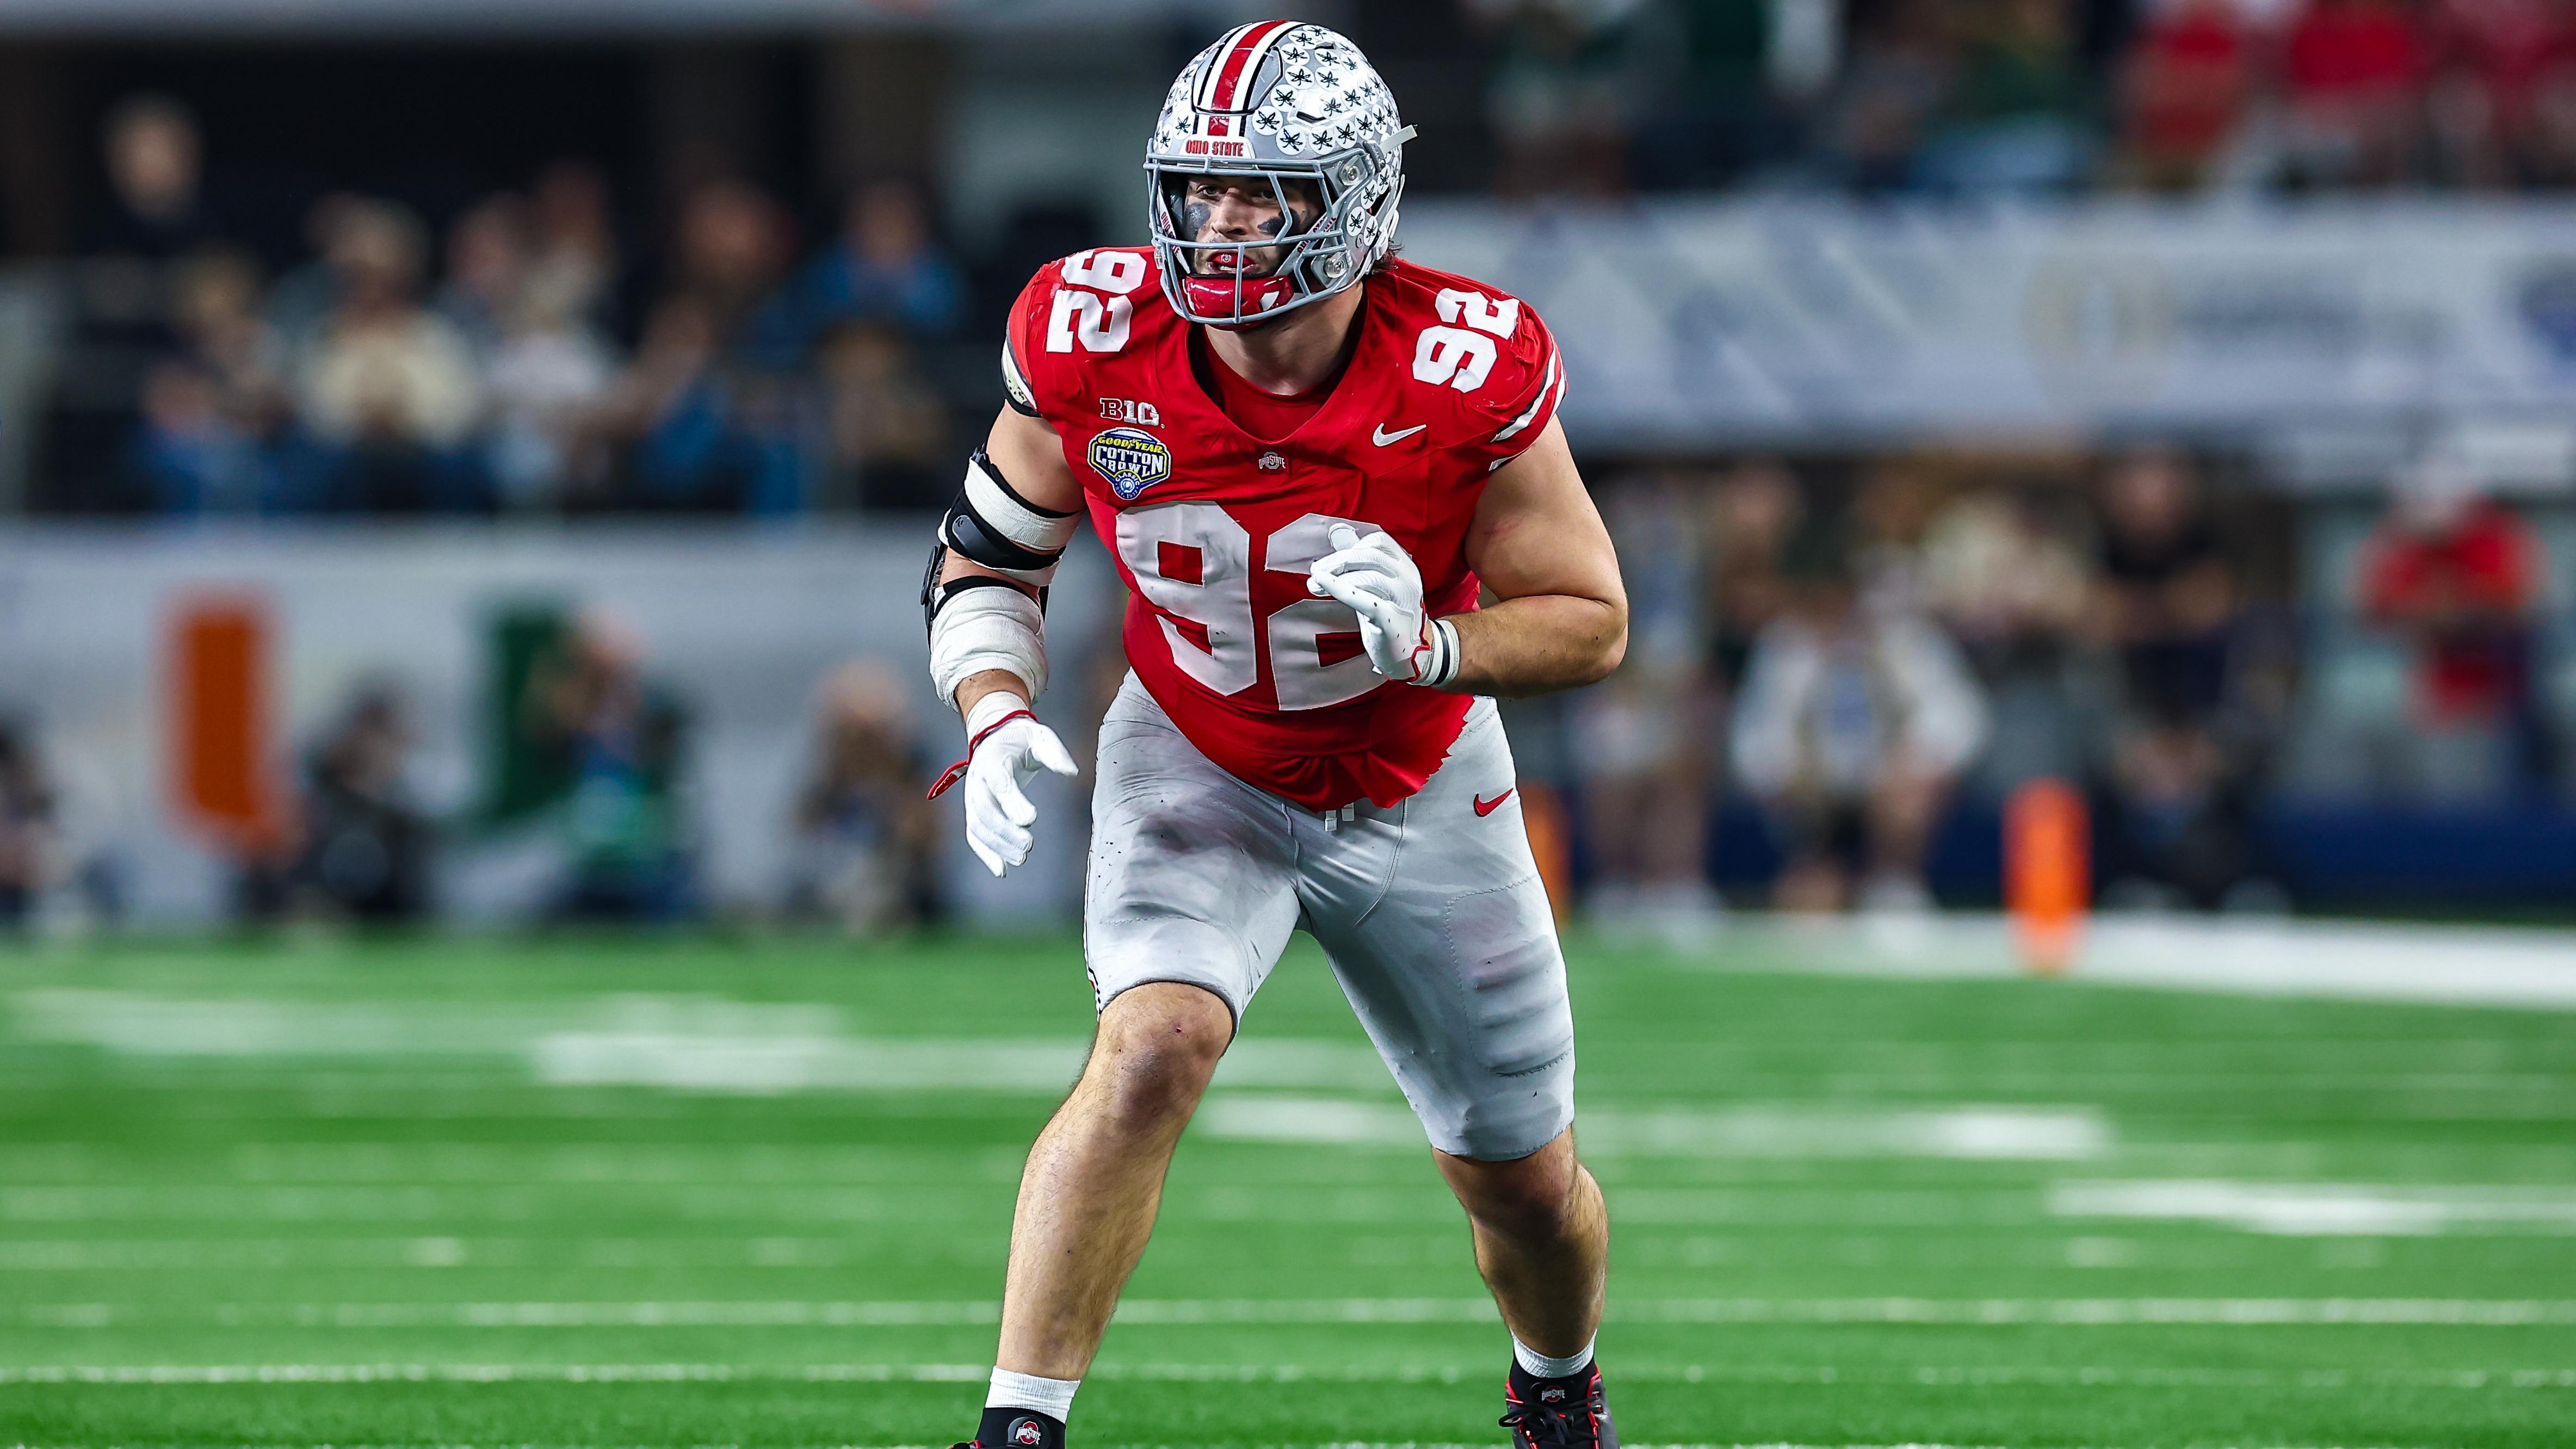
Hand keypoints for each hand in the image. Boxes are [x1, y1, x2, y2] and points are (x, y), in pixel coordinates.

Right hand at [956, 706, 1078, 876]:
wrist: (994, 737)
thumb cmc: (1022, 739)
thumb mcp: (1040, 737)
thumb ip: (1055, 753)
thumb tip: (1072, 773)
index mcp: (992, 760)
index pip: (999, 783)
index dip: (1012, 802)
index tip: (1031, 819)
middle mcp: (977, 781)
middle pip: (985, 810)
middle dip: (1005, 831)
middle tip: (1029, 846)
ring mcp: (972, 797)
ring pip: (978, 826)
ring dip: (997, 846)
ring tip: (1022, 858)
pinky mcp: (974, 811)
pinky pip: (974, 835)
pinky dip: (985, 854)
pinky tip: (1002, 870)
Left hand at [1306, 524, 1436, 682]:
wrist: (1408, 655)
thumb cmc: (1388, 617)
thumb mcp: (1377, 586)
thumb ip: (1361, 562)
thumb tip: (1337, 533)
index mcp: (1406, 566)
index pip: (1379, 541)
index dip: (1351, 547)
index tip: (1330, 561)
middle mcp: (1408, 579)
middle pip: (1369, 556)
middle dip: (1337, 560)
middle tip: (1315, 571)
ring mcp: (1402, 599)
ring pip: (1367, 576)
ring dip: (1335, 577)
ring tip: (1314, 585)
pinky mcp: (1391, 620)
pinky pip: (1364, 599)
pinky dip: (1340, 589)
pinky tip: (1323, 585)